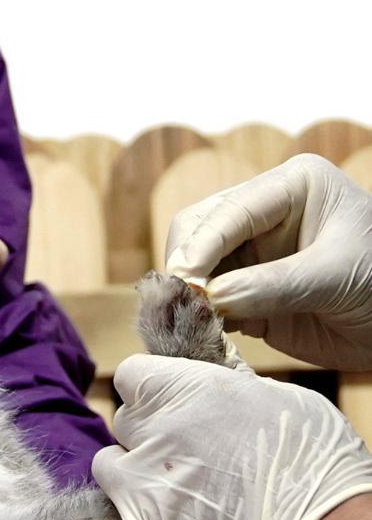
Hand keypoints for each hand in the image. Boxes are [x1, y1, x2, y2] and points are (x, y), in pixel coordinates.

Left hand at [65, 355, 371, 519]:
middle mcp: (152, 437)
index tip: (173, 401)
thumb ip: (234, 387)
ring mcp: (144, 491)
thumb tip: (220, 376)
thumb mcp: (282, 400)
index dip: (150, 387)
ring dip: (126, 477)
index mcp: (182, 392)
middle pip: (123, 421)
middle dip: (147, 433)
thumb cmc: (318, 465)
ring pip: (105, 469)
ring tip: (164, 491)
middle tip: (190, 453)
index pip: (130, 374)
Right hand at [165, 153, 371, 369]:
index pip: (227, 210)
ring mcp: (251, 253)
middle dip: (187, 267)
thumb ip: (271, 286)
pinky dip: (199, 317)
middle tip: (186, 304)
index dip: (200, 245)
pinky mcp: (244, 291)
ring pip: (193, 268)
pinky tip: (207, 332)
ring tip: (194, 322)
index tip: (185, 281)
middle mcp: (262, 214)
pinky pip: (205, 301)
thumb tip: (209, 299)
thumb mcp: (335, 277)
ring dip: (189, 295)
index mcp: (291, 186)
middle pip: (195, 231)